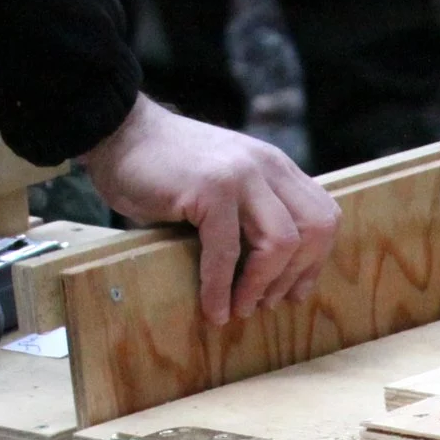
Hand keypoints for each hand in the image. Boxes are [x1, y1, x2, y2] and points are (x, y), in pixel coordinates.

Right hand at [76, 95, 341, 326]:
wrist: (116, 131)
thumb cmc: (166, 169)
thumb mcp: (227, 186)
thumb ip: (254, 214)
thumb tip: (272, 277)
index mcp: (277, 168)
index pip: (323, 216)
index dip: (315, 259)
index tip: (295, 290)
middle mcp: (267, 167)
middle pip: (315, 230)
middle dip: (297, 275)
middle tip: (270, 303)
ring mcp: (241, 175)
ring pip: (281, 242)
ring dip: (262, 285)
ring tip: (242, 308)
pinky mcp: (209, 188)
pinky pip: (226, 250)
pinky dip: (221, 286)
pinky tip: (215, 308)